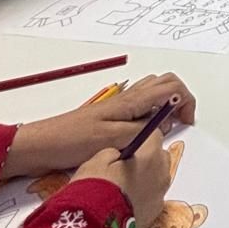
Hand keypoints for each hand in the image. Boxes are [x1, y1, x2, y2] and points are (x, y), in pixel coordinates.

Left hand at [3, 73, 195, 177]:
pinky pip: (140, 105)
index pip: (171, 87)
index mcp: (132, 102)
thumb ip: (143, 132)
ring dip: (166, 104)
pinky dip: (151, 113)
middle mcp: (128, 98)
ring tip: (163, 128)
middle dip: (180, 98)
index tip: (186, 123)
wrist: (42, 144)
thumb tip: (164, 127)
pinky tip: (143, 132)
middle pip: (165, 83)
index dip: (186, 101)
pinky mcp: (111, 115)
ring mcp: (119, 105)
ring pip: (153, 91)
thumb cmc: (74, 141)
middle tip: (179, 123)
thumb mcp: (113, 140)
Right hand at [75, 133, 172, 227]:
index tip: (127, 148)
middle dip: (146, 158)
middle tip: (123, 168)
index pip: (154, 135)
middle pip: (160, 157)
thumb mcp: (96, 162)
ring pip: (157, 178)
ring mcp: (160, 196)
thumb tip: (118, 154)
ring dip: (146, 178)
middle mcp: (161, 173)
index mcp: (151, 155)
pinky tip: (124, 203)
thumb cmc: (95, 190)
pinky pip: (152, 198)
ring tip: (122, 188)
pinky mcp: (155, 215)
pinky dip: (143, 197)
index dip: (140, 140)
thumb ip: (112, 152)